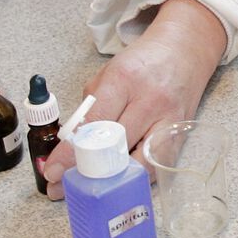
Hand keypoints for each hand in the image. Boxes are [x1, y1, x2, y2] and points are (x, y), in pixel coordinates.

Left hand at [41, 0, 225, 198]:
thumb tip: (70, 143)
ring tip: (93, 188)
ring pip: (141, 163)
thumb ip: (89, 107)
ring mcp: (169, 119)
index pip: (93, 123)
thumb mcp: (108, 73)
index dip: (70, 152)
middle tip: (64, 187)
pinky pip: (158, 165)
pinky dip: (137, 175)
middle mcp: (150, 101)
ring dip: (115, 180)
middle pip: (115, 147)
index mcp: (124, 80)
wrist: (185, 49)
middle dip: (86, 171)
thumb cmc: (143, 61)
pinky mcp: (181, 133)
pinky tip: (121, 179)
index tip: (53, 171)